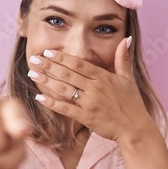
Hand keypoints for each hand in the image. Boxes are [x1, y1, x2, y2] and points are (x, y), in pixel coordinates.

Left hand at [27, 37, 156, 144]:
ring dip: (46, 81)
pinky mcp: (86, 118)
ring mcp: (90, 103)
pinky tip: (39, 97)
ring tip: (32, 73)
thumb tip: (125, 39)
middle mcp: (95, 88)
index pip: (78, 63)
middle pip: (67, 74)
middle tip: (33, 59)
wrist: (135, 129)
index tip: (47, 52)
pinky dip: (51, 102)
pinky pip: (65, 108)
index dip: (61, 57)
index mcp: (103, 77)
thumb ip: (123, 59)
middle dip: (48, 66)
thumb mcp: (128, 79)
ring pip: (63, 89)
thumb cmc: (132, 104)